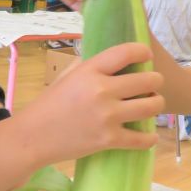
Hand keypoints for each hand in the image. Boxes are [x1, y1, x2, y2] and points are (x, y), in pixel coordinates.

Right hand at [22, 42, 163, 165]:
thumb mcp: (67, 76)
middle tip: (154, 84)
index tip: (147, 55)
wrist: (33, 137)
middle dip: (156, 81)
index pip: (126, 52)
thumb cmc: (49, 104)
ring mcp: (107, 116)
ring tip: (153, 105)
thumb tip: (113, 60)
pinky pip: (142, 139)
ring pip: (151, 106)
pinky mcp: (109, 139)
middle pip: (147, 80)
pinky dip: (150, 138)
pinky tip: (150, 135)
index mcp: (90, 70)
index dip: (142, 51)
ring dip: (157, 104)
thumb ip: (90, 66)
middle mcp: (102, 90)